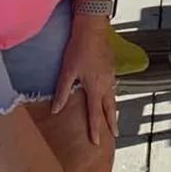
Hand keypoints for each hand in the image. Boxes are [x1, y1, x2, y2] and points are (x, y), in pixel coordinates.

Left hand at [55, 13, 118, 145]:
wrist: (93, 28)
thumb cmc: (78, 49)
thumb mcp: (67, 71)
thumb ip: (62, 91)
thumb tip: (55, 110)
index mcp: (96, 88)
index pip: (95, 114)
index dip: (96, 129)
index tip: (98, 142)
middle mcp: (107, 84)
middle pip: (111, 108)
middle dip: (112, 123)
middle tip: (115, 135)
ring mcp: (111, 75)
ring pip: (114, 97)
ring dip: (113, 110)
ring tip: (113, 119)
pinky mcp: (112, 67)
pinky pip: (114, 87)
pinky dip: (113, 96)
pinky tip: (110, 95)